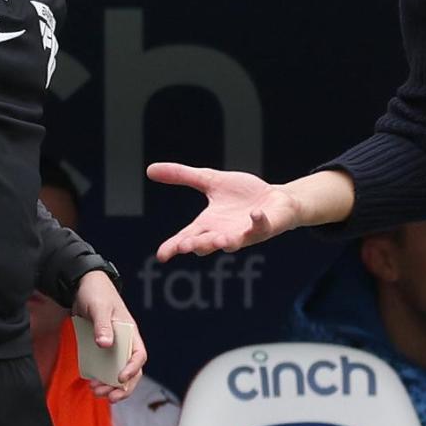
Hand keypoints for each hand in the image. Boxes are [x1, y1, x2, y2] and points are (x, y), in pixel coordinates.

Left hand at [71, 270, 145, 402]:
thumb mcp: (99, 307)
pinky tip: (91, 383)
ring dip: (110, 386)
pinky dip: (101, 379)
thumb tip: (105, 344)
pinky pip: (104, 368)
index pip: (139, 355)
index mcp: (130, 331)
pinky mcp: (101, 348)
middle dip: (123, 387)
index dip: (133, 369)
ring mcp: (113, 346)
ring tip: (96, 391)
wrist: (83, 285)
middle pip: (132, 370)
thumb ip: (102, 325)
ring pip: (117, 372)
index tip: (120, 379)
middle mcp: (124, 342)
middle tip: (109, 397)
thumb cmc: (96, 292)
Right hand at [146, 163, 305, 260]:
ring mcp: (244, 233)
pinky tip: (254, 214)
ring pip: (231, 243)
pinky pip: (261, 227)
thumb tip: (149, 169)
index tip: (162, 255)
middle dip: (197, 245)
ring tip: (219, 240)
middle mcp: (224, 233)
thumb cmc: (243, 194)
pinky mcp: (264, 227)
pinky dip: (257, 222)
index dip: (173, 247)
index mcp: (209, 223)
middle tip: (185, 245)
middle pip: (206, 244)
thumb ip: (182, 176)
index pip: (186, 238)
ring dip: (224, 242)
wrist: (275, 197)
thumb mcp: (210, 180)